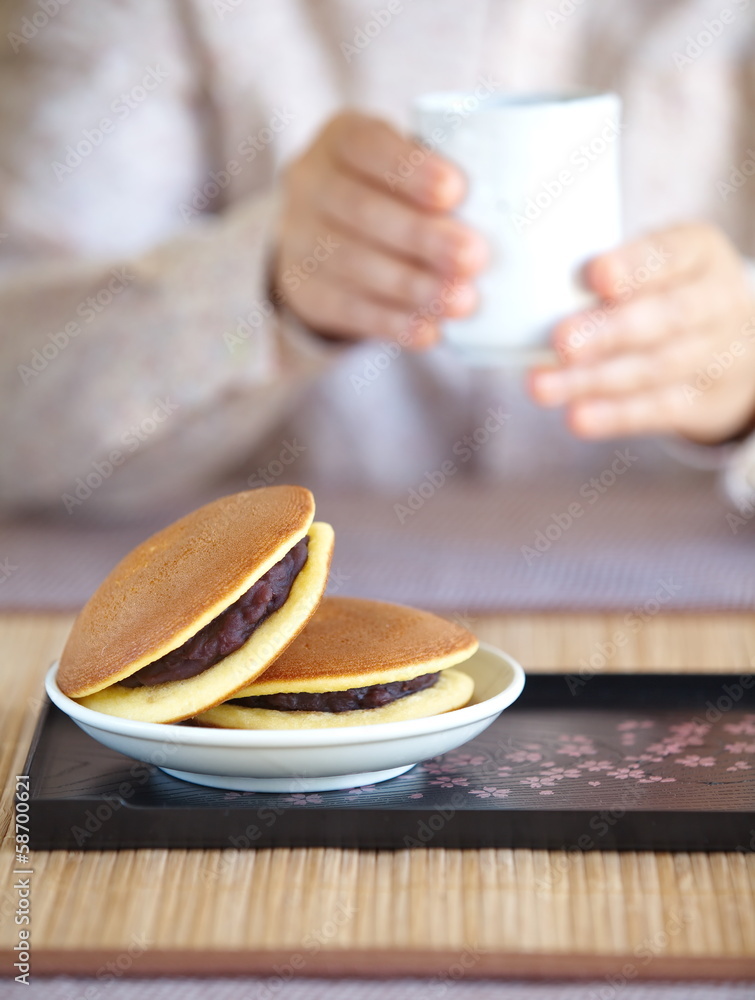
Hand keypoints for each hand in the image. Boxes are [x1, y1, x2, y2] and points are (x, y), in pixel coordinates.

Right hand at [274, 112, 487, 348]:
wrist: (321, 234)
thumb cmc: (391, 191)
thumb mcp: (404, 163)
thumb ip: (446, 174)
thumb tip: (533, 196)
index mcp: (339, 139)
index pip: (366, 146)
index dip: (409, 170)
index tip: (456, 191)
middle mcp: (309, 186)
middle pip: (360, 211)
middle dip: (420, 236)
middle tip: (474, 256)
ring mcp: (299, 241)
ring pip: (353, 265)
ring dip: (413, 286)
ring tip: (463, 301)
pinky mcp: (306, 291)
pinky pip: (349, 310)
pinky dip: (393, 324)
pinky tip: (430, 332)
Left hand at [529, 223, 754, 442]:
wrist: (730, 343)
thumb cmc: (662, 290)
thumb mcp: (651, 262)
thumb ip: (603, 271)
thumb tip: (532, 292)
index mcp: (698, 252)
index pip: (670, 254)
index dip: (634, 266)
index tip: (595, 274)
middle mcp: (715, 301)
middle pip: (667, 317)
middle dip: (609, 332)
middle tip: (560, 341)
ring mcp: (712, 353)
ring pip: (656, 368)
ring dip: (594, 380)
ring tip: (544, 387)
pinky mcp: (699, 399)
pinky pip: (657, 409)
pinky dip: (615, 415)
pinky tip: (578, 418)